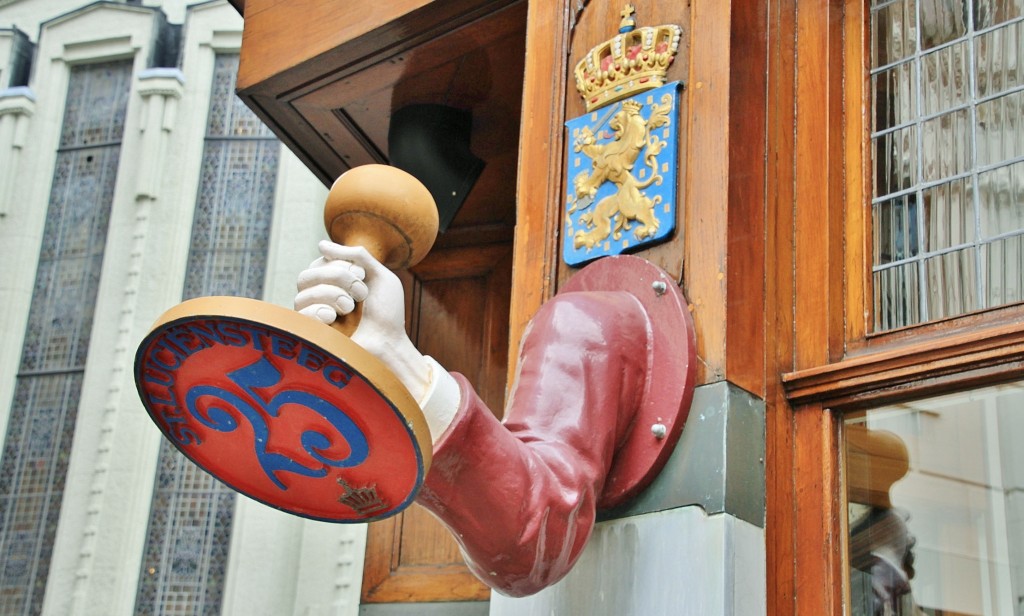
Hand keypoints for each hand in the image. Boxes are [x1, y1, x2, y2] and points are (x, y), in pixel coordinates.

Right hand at [295, 240, 431, 402]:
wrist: (389, 344)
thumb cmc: (388, 313)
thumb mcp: (380, 277)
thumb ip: (356, 256)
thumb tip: (321, 245)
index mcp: (336, 282)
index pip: (321, 261)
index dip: (341, 264)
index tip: (363, 275)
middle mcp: (321, 297)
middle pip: (307, 274)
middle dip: (337, 277)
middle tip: (361, 293)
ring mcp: (314, 315)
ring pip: (302, 293)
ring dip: (331, 294)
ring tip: (350, 309)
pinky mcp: (311, 333)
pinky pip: (300, 314)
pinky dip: (318, 311)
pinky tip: (333, 318)